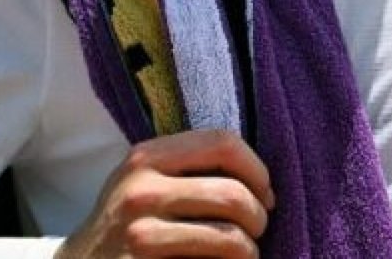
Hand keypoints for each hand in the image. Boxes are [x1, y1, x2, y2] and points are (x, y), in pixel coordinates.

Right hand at [54, 128, 274, 258]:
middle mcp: (141, 189)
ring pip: (230, 238)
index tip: (265, 194)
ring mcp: (141, 233)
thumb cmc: (126, 224)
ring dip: (250, 251)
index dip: (257, 169)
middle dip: (259, 217)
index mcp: (146, 158)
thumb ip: (188, 168)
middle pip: (233, 194)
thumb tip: (260, 178)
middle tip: (256, 231)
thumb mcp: (144, 182)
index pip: (222, 143)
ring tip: (245, 255)